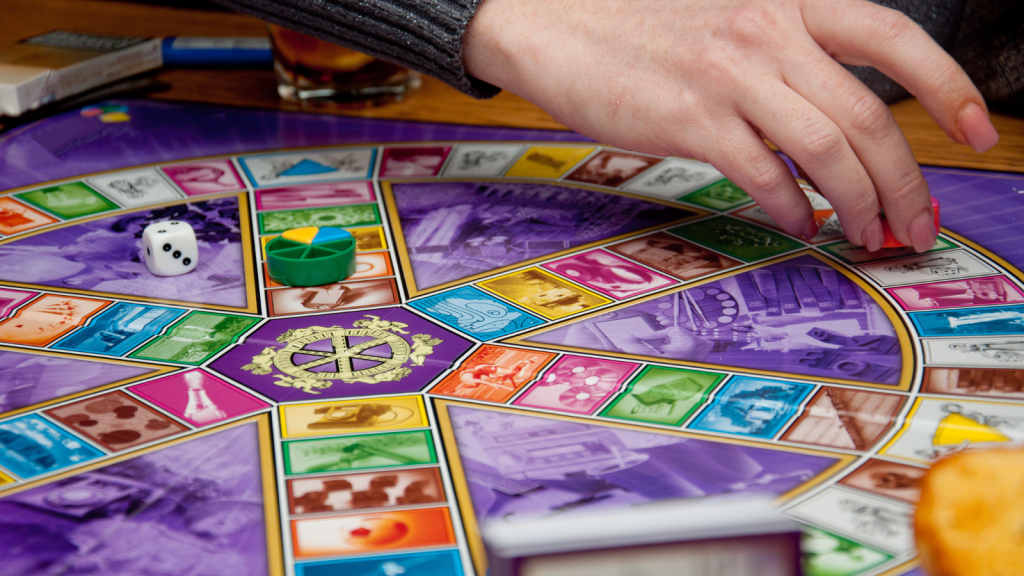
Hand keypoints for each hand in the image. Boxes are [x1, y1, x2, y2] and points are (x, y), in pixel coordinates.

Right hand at [463, 0, 999, 251]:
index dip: (948, 85)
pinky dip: (792, 208)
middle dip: (906, 180)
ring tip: (869, 236)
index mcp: (785, 0)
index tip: (976, 131)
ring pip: (829, 148)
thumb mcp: (723, 17)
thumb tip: (832, 124)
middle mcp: (767, 29)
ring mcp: (729, 74)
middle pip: (870, 113)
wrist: (550, 19)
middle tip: (915, 222)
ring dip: (861, 204)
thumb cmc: (634, 25)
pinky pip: (765, 174)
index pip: (893, 37)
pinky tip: (798, 225)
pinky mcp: (689, 118)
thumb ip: (781, 55)